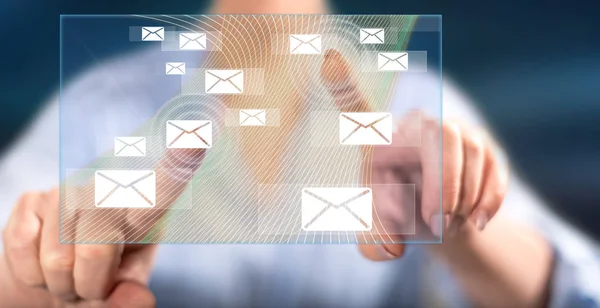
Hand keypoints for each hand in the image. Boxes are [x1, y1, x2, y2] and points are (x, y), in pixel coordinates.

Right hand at [2, 149, 205, 306]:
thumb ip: (131, 296)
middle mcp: (106, 191)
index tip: (198, 134)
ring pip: (58, 260)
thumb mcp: (123, 289)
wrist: (46, 281)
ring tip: (68, 278)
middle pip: (96, 250)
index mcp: (142, 212)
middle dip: (89, 286)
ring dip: (61, 284)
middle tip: (89, 288)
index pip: (163, 188)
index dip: (180, 162)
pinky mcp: (31, 199)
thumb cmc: (97, 279)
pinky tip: (42, 266)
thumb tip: (139, 299)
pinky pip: (23, 250)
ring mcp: (67, 191)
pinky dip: (32, 275)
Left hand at [320, 50, 508, 259]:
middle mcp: (417, 126)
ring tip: (450, 225)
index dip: (345, 86)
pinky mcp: (487, 147)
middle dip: (441, 183)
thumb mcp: (381, 237)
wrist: (442, 224)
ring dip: (462, 195)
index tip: (329, 59)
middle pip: (435, 135)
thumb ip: (375, 245)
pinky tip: (476, 222)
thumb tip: (391, 249)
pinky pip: (494, 165)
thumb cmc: (402, 222)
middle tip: (436, 223)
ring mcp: (456, 132)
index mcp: (382, 143)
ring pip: (469, 149)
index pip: (360, 111)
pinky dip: (487, 199)